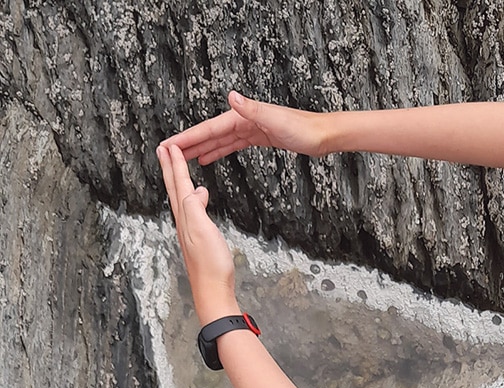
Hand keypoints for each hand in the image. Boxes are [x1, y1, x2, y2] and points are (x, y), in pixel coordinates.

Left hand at [157, 145, 238, 324]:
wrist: (214, 292)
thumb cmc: (211, 266)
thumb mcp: (203, 231)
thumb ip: (195, 207)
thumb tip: (194, 189)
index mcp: (185, 217)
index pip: (178, 184)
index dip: (176, 164)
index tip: (171, 145)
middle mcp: (184, 223)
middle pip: (175, 190)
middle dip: (169, 168)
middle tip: (164, 150)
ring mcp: (190, 232)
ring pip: (181, 198)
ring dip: (178, 181)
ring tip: (176, 167)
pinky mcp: (198, 241)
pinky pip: (191, 210)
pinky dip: (191, 197)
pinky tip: (198, 198)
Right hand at [160, 92, 330, 164]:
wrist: (322, 135)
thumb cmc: (303, 128)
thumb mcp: (275, 119)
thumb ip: (252, 109)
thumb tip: (232, 97)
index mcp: (242, 117)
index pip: (208, 129)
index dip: (187, 137)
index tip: (168, 144)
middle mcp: (242, 120)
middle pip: (208, 134)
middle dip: (187, 144)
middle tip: (165, 154)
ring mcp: (249, 129)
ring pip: (218, 140)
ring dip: (199, 149)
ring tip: (181, 159)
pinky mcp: (257, 138)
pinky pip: (231, 145)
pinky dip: (218, 151)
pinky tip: (208, 158)